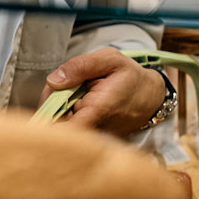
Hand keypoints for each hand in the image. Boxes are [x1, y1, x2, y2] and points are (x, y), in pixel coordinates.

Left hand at [38, 48, 169, 137]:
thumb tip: (53, 80)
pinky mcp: (91, 138)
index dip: (48, 111)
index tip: (51, 94)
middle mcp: (94, 129)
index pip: (61, 126)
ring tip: (74, 92)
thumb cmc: (130, 77)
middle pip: (55, 122)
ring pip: (60, 124)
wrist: (150, 97)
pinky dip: (67, 113)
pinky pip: (69, 127)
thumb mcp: (110, 60)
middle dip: (51, 101)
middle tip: (62, 85)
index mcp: (97, 110)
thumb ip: (80, 66)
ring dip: (58, 107)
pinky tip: (76, 102)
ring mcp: (93, 137)